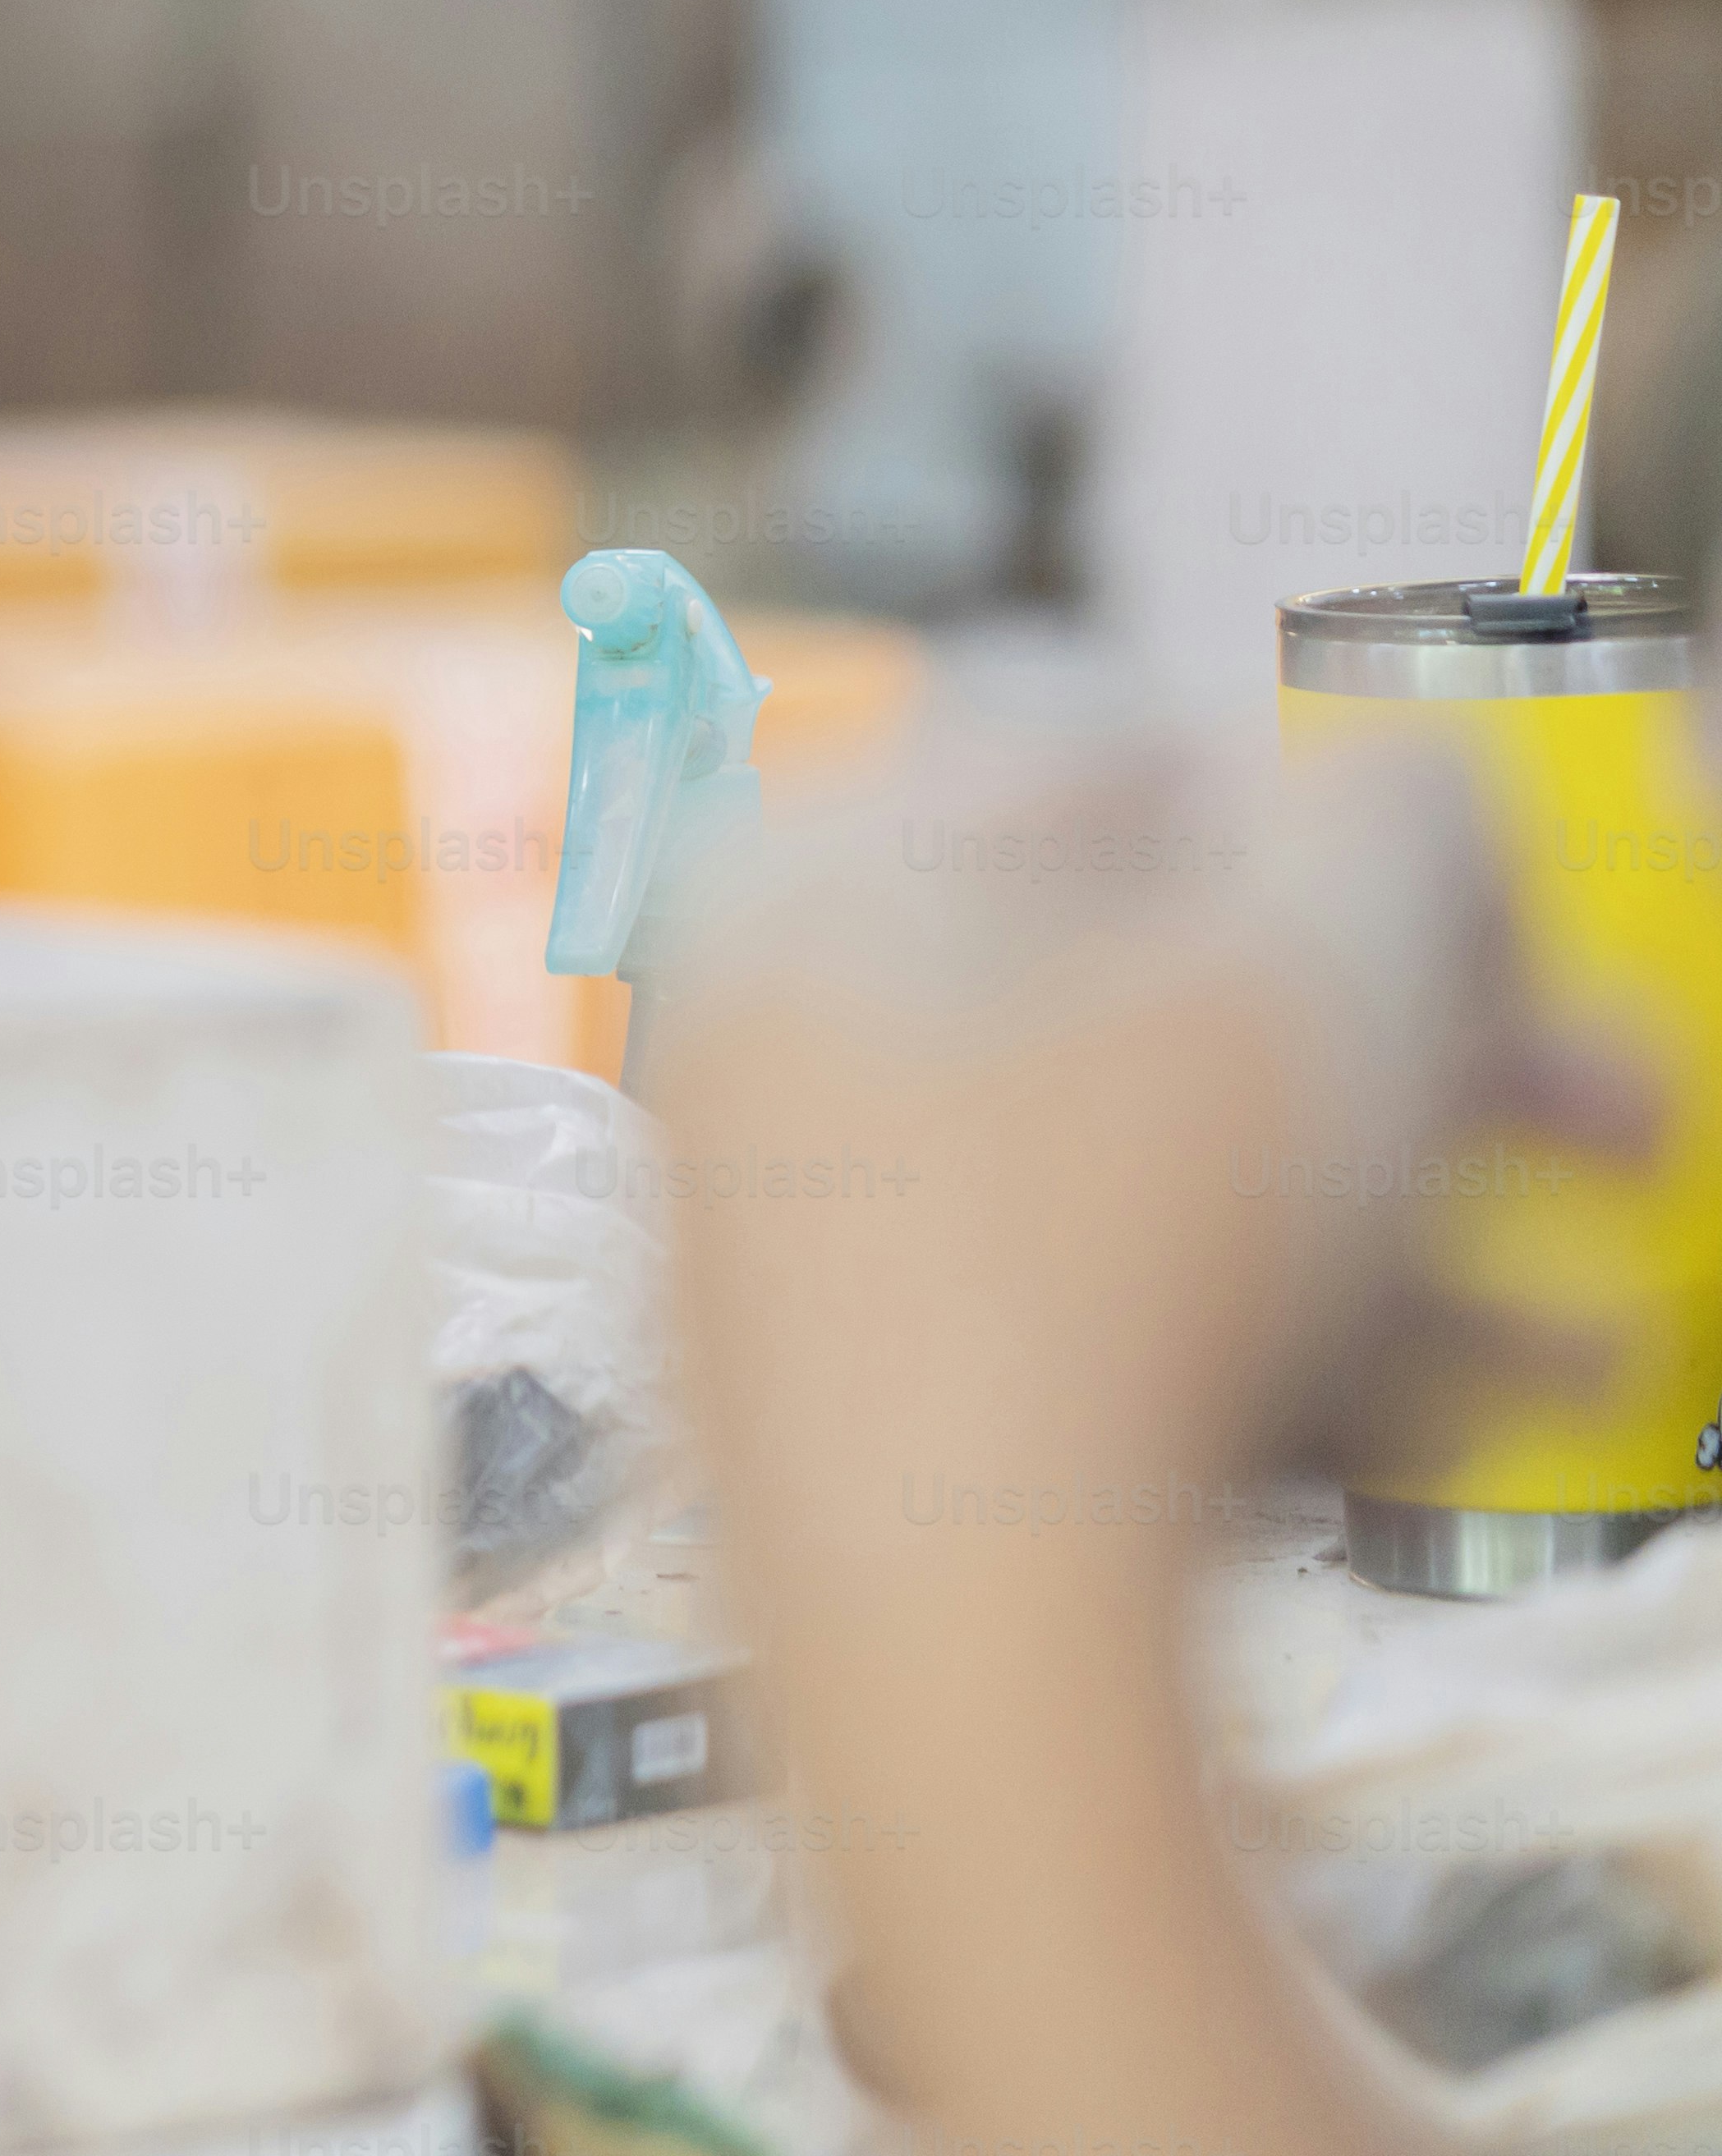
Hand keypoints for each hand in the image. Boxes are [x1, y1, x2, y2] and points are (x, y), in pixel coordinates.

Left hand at [661, 734, 1620, 1546]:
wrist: (954, 1654)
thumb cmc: (1118, 1252)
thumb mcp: (1322, 971)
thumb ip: (1398, 834)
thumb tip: (1410, 804)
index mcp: (823, 873)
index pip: (1106, 753)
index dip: (1335, 815)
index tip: (1489, 905)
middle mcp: (787, 1038)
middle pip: (1158, 994)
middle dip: (1431, 1052)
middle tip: (1621, 1115)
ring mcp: (815, 1238)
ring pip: (1167, 1180)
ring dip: (1418, 1224)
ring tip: (1600, 1320)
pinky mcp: (877, 1417)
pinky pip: (1112, 1328)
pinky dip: (1303, 1348)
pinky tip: (1499, 1407)